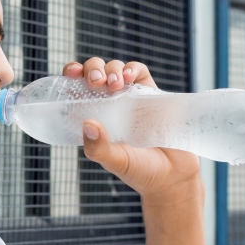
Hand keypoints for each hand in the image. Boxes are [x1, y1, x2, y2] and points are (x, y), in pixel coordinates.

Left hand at [62, 58, 201, 206]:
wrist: (174, 176)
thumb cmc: (140, 171)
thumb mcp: (115, 162)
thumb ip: (99, 148)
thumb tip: (88, 124)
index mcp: (93, 117)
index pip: (75, 90)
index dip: (71, 75)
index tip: (71, 73)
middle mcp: (109, 105)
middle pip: (95, 73)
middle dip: (92, 69)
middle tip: (96, 81)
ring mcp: (130, 98)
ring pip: (115, 69)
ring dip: (111, 69)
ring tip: (114, 84)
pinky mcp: (151, 94)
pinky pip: (139, 72)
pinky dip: (132, 68)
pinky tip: (129, 76)